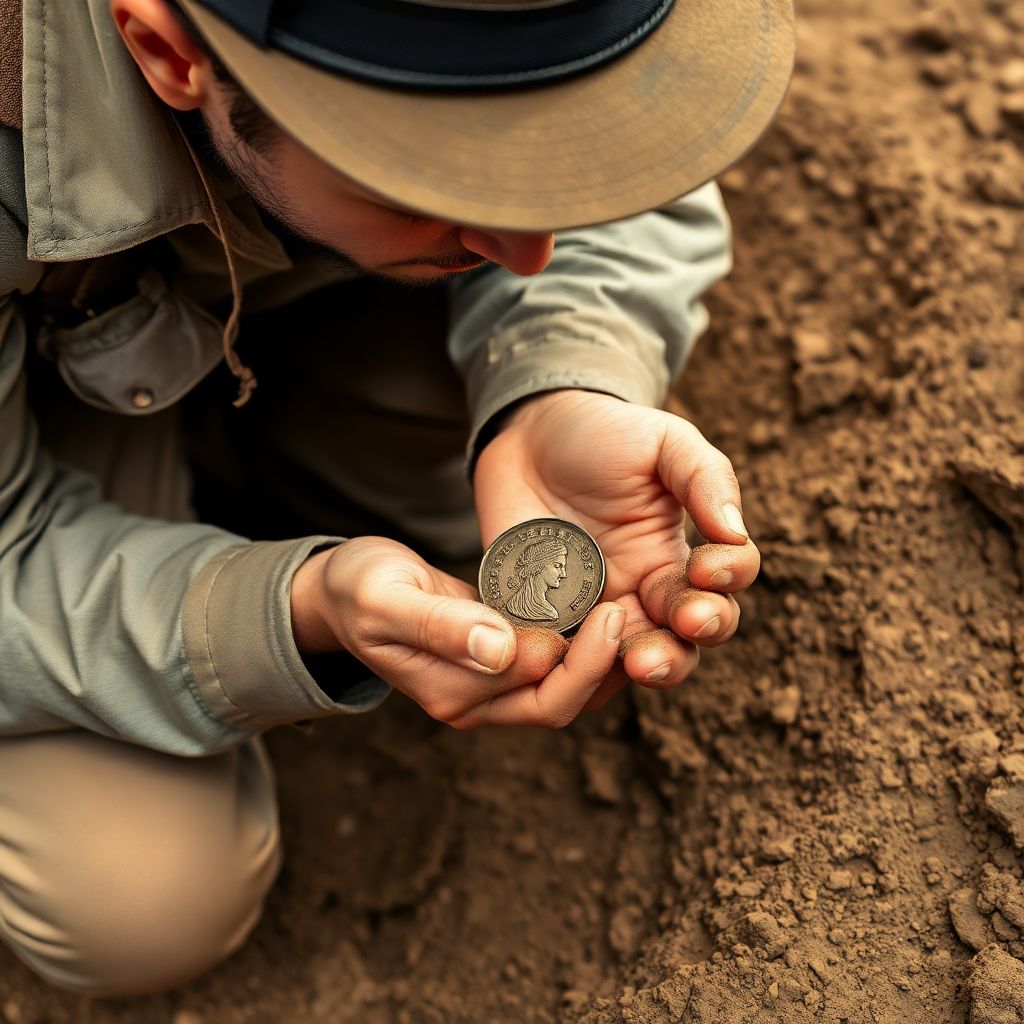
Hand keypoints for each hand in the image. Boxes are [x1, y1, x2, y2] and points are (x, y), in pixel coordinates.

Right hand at [290, 536, 626, 728]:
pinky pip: (549, 661)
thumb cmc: (358, 590)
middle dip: (599, 662)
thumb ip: (439, 625)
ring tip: (624, 606)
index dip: (581, 659)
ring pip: (561, 685)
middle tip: (623, 608)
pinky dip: (578, 640)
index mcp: (452, 695)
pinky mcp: (497, 659)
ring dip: (596, 655)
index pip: (538, 693)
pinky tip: (599, 603)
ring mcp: (487, 684)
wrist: (343, 591)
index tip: (607, 608)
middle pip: (559, 700)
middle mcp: (476, 702)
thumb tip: (498, 650)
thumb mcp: (386, 599)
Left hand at [474, 391, 759, 707]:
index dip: (724, 586)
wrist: (526, 434)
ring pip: (622, 664)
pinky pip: (558, 658)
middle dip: (686, 647)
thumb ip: (705, 479)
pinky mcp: (541, 619)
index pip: (720, 592)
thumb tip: (735, 533)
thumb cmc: (603, 434)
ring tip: (639, 660)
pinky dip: (568, 664)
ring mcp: (590, 613)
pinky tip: (570, 650)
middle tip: (684, 627)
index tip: (707, 566)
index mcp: (677, 560)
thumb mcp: (664, 442)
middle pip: (680, 648)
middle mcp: (640, 597)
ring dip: (640, 666)